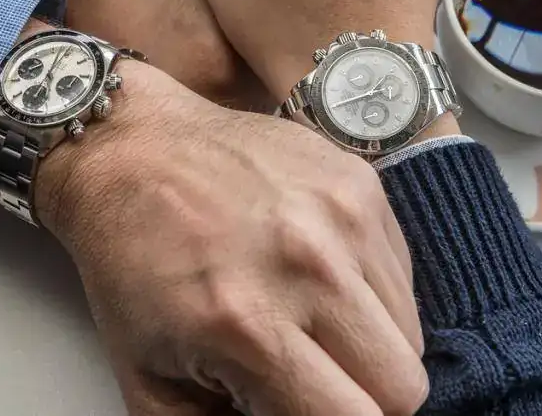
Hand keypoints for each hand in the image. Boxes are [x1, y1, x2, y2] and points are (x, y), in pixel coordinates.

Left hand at [36, 60, 427, 415]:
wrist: (131, 152)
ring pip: (411, 329)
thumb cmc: (131, 263)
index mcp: (250, 326)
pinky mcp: (357, 181)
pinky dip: (369, 290)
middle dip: (363, 395)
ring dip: (371, 342)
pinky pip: (401, 271)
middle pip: (403, 384)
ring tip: (312, 320)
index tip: (305, 408)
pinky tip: (318, 275)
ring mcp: (340, 217)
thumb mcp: (148, 378)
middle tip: (315, 377)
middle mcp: (308, 268)